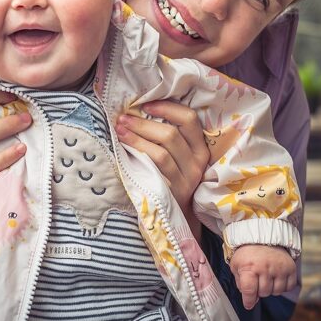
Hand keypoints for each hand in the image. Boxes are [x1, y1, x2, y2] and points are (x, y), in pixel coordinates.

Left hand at [115, 100, 209, 232]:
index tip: (146, 105)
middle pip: (171, 134)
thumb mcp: (179, 158)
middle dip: (143, 123)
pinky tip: (123, 149)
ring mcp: (185, 180)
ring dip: (137, 137)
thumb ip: (169, 138)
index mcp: (200, 149)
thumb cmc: (172, 178)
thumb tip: (140, 111)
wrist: (177, 215)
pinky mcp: (172, 192)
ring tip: (119, 130)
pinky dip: (137, 154)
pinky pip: (154, 168)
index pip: (190, 119)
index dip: (167, 108)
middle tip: (123, 118)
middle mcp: (197, 163)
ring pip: (161, 152)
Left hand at [229, 244, 296, 309]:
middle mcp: (265, 267)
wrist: (263, 237)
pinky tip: (276, 278)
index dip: (248, 301)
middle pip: (264, 293)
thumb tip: (249, 299)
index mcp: (249, 266)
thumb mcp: (236, 265)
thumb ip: (240, 283)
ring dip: (271, 288)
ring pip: (276, 292)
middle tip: (257, 281)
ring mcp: (279, 268)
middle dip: (259, 291)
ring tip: (267, 278)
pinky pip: (288, 287)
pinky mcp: (290, 268)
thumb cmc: (248, 253)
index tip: (248, 304)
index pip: (249, 291)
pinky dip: (283, 286)